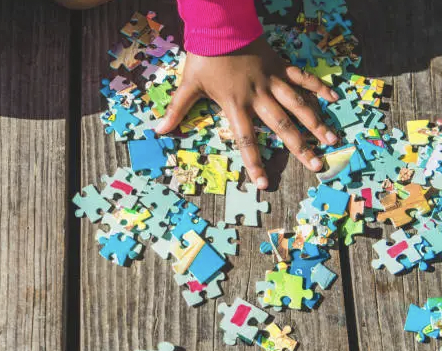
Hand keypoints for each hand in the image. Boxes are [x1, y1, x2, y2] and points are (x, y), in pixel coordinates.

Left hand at [155, 37, 339, 189]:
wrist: (220, 25)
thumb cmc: (204, 56)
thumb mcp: (188, 85)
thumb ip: (176, 110)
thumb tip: (159, 130)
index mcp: (236, 105)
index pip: (246, 140)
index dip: (255, 163)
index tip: (265, 182)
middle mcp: (258, 96)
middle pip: (282, 127)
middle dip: (300, 148)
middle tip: (317, 165)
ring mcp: (272, 81)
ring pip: (298, 105)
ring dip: (315, 123)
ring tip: (332, 140)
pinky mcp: (280, 66)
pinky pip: (302, 78)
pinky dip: (318, 87)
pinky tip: (333, 98)